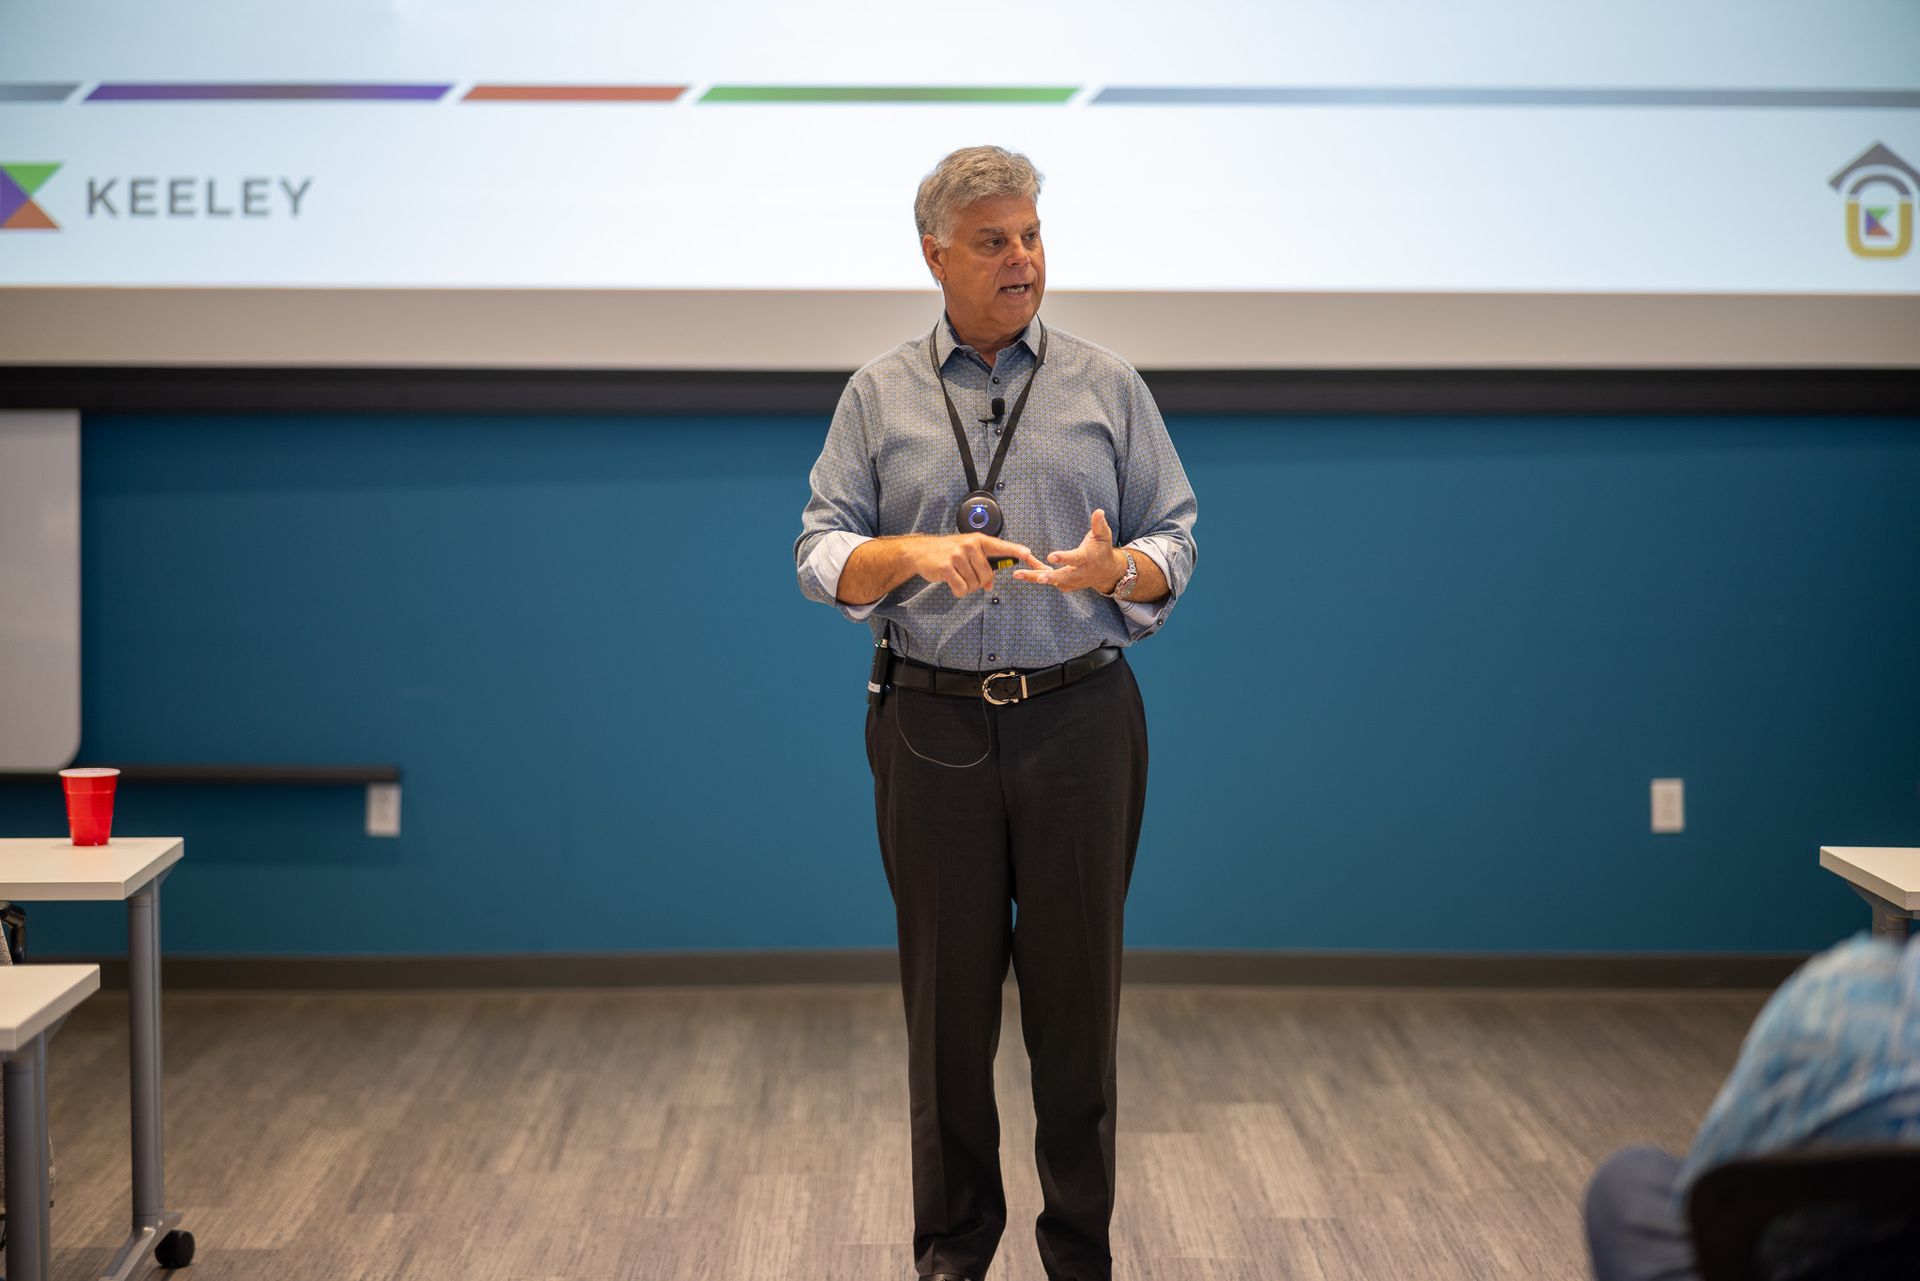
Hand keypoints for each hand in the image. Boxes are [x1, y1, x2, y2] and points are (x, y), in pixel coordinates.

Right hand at [913, 533, 1047, 597]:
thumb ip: (982, 565)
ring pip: (974, 584)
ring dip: (967, 586)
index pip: (1001, 546)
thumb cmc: (948, 552)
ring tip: (957, 576)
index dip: (1016, 551)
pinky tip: (951, 583)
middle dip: (979, 582)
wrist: (921, 551)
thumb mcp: (967, 554)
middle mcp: (970, 546)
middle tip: (967, 577)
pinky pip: (962, 589)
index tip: (1030, 554)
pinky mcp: (947, 567)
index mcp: (978, 541)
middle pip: (987, 575)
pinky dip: (958, 591)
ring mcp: (958, 556)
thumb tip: (989, 584)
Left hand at [1013, 509, 1125, 593]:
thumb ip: (1099, 524)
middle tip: (1037, 577)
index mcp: (1087, 558)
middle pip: (1062, 576)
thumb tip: (1099, 511)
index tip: (1050, 556)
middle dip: (1049, 577)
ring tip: (1017, 574)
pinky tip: (1022, 568)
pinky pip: (1048, 579)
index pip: (1075, 558)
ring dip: (1034, 577)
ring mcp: (1071, 581)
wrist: (1106, 572)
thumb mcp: (1104, 535)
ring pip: (1051, 580)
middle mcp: (1079, 573)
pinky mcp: (1065, 585)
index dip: (1064, 558)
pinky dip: (1035, 573)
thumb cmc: (1102, 550)